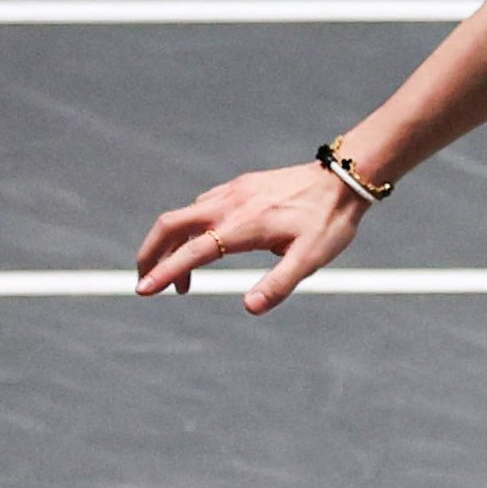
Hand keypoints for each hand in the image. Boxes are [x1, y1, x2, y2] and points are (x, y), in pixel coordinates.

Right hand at [136, 162, 372, 312]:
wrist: (344, 179)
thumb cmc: (329, 222)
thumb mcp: (310, 260)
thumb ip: (278, 284)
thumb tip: (249, 308)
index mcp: (242, 226)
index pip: (192, 252)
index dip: (164, 272)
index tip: (142, 290)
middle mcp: (228, 205)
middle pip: (170, 225)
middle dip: (150, 254)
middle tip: (146, 281)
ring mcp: (231, 192)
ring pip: (184, 216)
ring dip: (173, 244)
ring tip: (183, 276)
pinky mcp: (239, 185)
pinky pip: (202, 205)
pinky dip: (190, 227)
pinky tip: (205, 242)